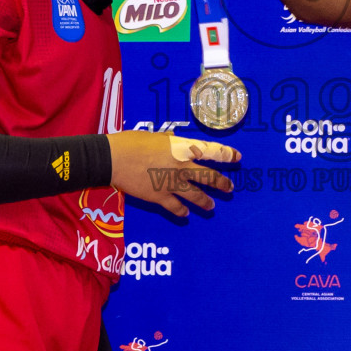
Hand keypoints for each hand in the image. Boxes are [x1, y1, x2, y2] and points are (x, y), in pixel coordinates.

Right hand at [107, 131, 239, 215]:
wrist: (113, 159)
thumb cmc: (131, 142)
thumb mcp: (154, 136)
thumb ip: (168, 140)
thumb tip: (174, 139)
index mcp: (182, 149)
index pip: (211, 151)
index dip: (227, 154)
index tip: (237, 158)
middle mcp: (181, 167)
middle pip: (209, 177)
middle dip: (222, 184)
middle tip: (230, 189)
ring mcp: (172, 183)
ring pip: (196, 196)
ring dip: (205, 202)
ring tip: (211, 206)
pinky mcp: (159, 197)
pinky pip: (176, 207)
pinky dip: (182, 211)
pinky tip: (185, 214)